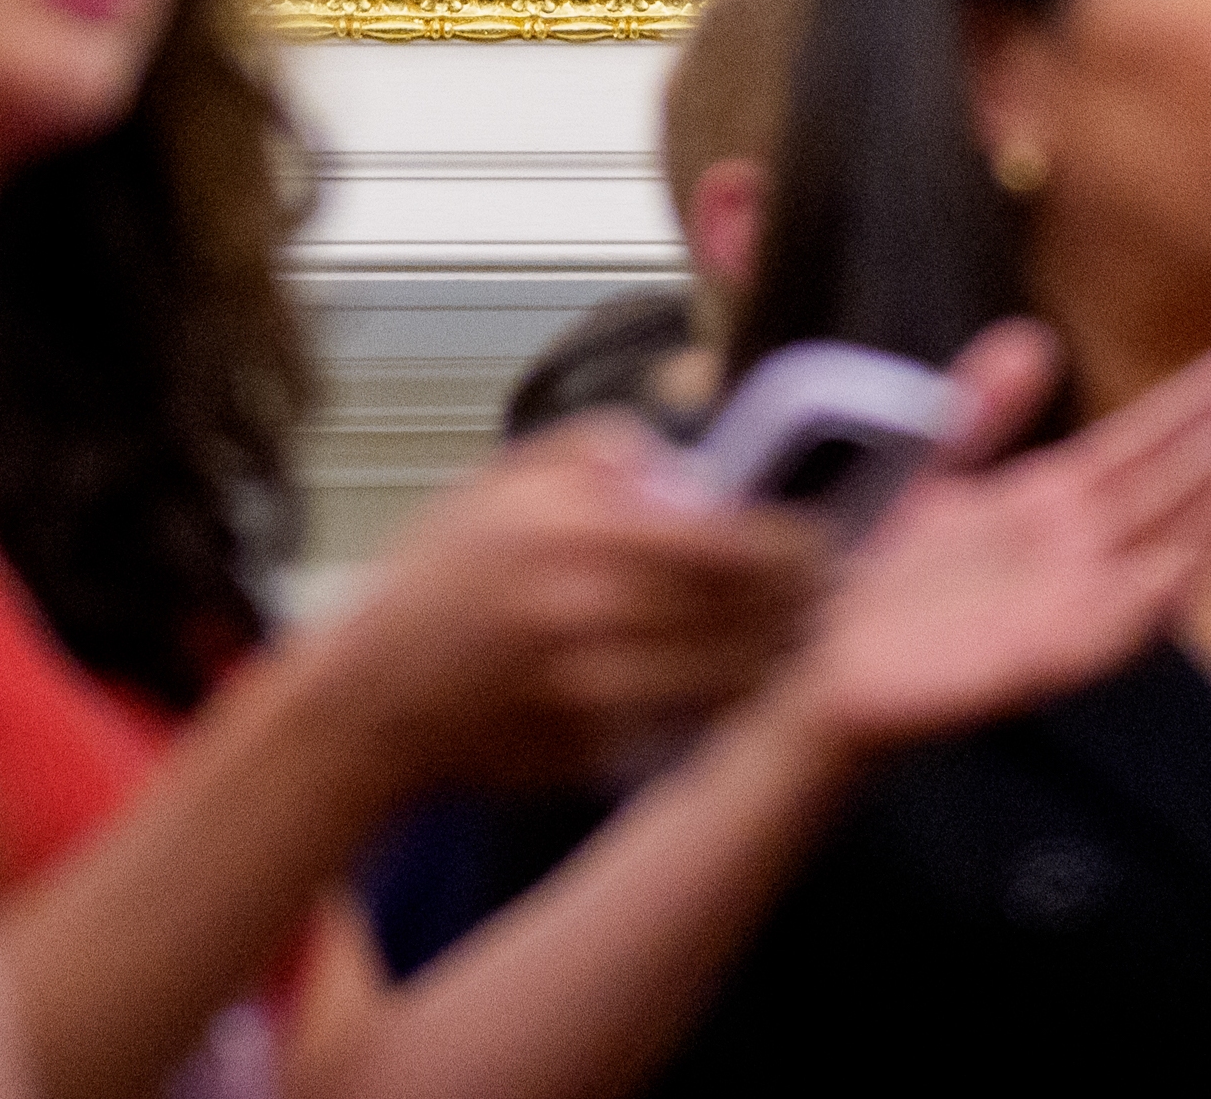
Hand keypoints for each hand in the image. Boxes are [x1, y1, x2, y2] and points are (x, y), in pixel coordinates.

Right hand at [316, 411, 829, 789]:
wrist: (375, 696)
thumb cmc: (439, 576)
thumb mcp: (505, 477)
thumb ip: (603, 451)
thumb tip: (687, 464)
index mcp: (578, 537)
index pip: (732, 544)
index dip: (795, 543)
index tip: (822, 535)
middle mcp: (596, 622)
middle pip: (750, 619)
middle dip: (807, 602)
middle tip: (834, 584)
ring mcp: (601, 701)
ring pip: (739, 684)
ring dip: (784, 658)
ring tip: (804, 631)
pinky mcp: (602, 759)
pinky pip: (698, 730)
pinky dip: (734, 707)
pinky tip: (747, 681)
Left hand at [783, 322, 1210, 762]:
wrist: (812, 655)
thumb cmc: (876, 570)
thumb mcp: (929, 464)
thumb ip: (981, 407)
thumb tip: (1036, 338)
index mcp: (1050, 499)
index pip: (1144, 441)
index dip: (1201, 402)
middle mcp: (1072, 551)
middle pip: (1163, 492)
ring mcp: (1059, 606)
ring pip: (1151, 562)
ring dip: (1208, 532)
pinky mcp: (1029, 661)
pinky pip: (1098, 633)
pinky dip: (1143, 604)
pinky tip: (1181, 570)